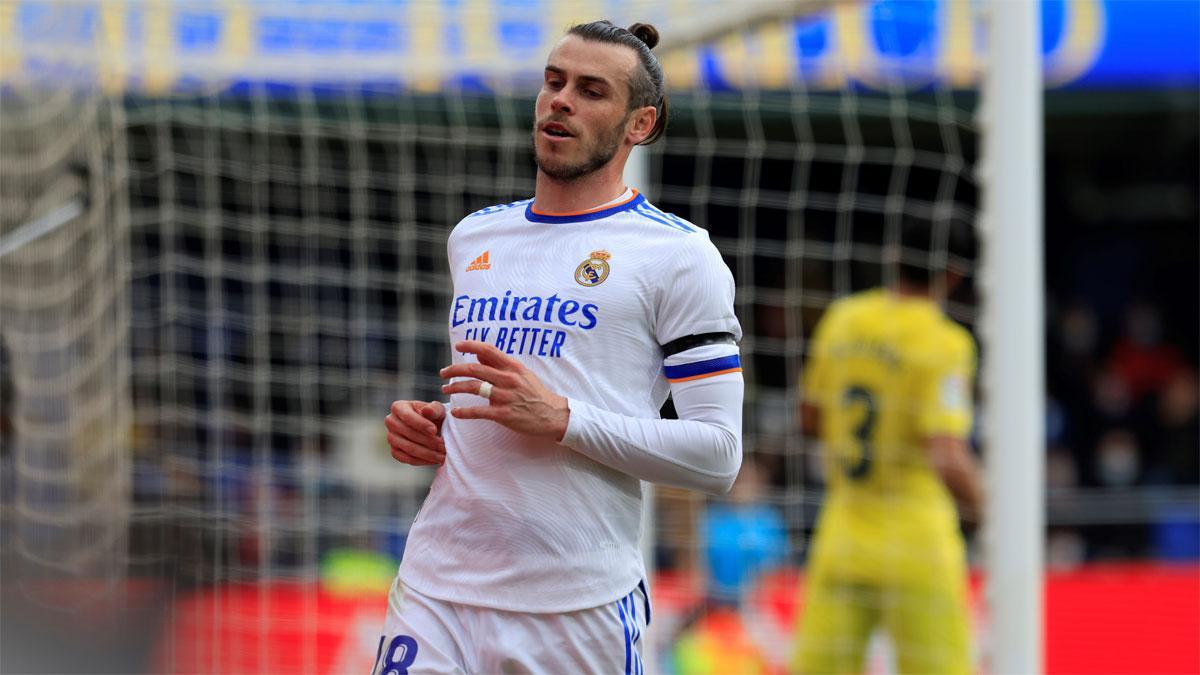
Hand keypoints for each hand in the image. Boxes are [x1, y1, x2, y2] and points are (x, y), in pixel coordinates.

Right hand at [385, 400, 446, 465]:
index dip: (421, 424)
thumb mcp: (437, 410)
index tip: (434, 430)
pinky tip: (435, 460)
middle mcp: (391, 422)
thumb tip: (427, 410)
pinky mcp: (395, 451)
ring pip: (408, 448)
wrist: (433, 428)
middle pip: (408, 434)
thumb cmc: (434, 416)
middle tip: (443, 445)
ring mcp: (391, 438)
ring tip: (442, 455)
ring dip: (427, 453)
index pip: (407, 416)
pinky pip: (407, 459)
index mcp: (398, 407)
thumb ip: (434, 409)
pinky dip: (422, 461)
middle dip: (428, 441)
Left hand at [440, 340, 569, 440]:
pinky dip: (464, 411)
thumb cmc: (536, 393)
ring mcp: (505, 397)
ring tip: (445, 389)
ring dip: (455, 387)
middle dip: (455, 370)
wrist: (552, 415)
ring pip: (474, 388)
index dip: (471, 345)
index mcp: (513, 367)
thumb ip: (499, 363)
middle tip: (443, 373)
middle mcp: (508, 379)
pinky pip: (478, 411)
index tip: (458, 346)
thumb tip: (479, 352)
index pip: (488, 350)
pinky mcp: (504, 414)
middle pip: (475, 369)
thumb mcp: (521, 373)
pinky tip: (456, 412)